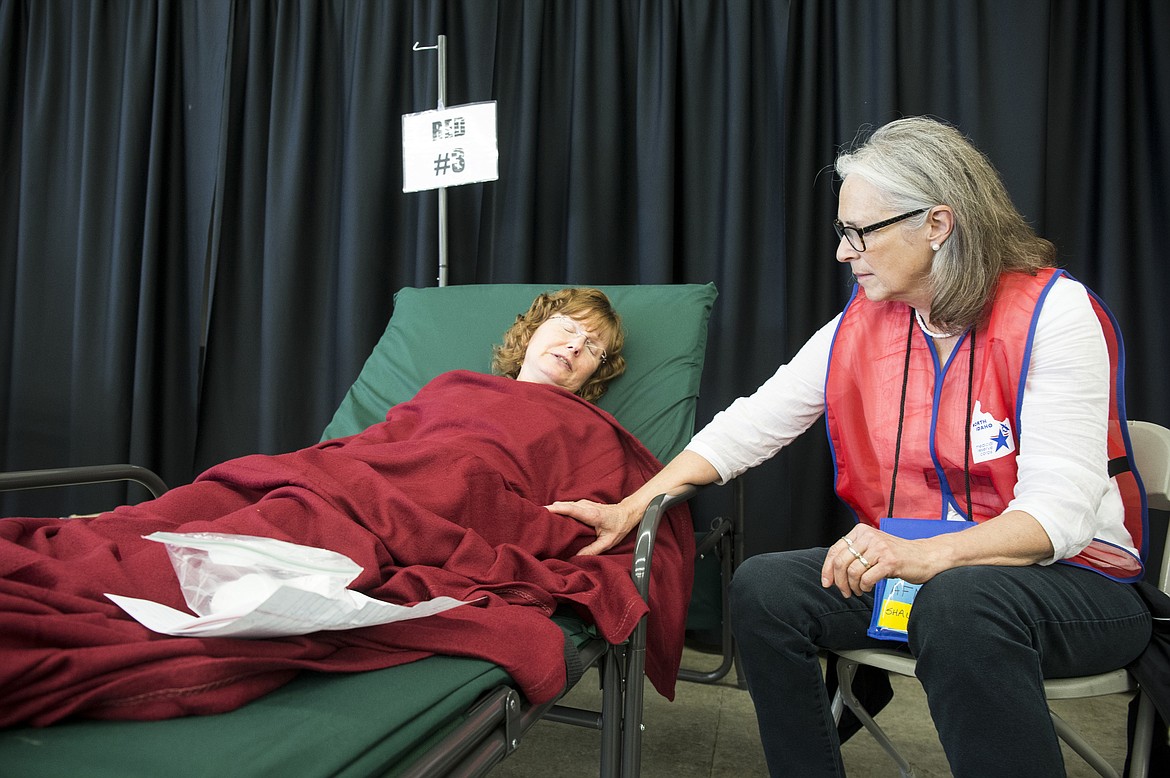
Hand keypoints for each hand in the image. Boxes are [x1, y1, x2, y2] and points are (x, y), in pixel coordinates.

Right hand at [545, 499, 636, 555]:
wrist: (627, 512)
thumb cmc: (619, 526)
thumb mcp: (608, 542)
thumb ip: (592, 550)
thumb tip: (576, 557)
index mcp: (591, 515)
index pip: (571, 509)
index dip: (557, 509)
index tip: (544, 510)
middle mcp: (586, 506)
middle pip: (564, 505)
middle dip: (550, 509)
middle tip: (537, 517)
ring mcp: (584, 503)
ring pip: (565, 504)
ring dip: (554, 509)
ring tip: (542, 517)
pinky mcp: (583, 504)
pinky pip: (569, 505)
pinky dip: (560, 509)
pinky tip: (553, 515)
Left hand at [820, 525, 942, 597]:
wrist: (925, 556)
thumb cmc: (897, 555)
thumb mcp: (872, 548)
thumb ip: (854, 555)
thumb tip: (832, 573)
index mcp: (861, 531)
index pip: (835, 550)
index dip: (827, 569)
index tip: (826, 582)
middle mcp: (869, 536)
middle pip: (841, 562)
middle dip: (839, 582)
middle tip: (845, 592)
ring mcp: (880, 548)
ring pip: (852, 571)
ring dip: (853, 586)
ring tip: (859, 591)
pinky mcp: (889, 561)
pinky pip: (867, 578)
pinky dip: (865, 587)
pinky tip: (869, 587)